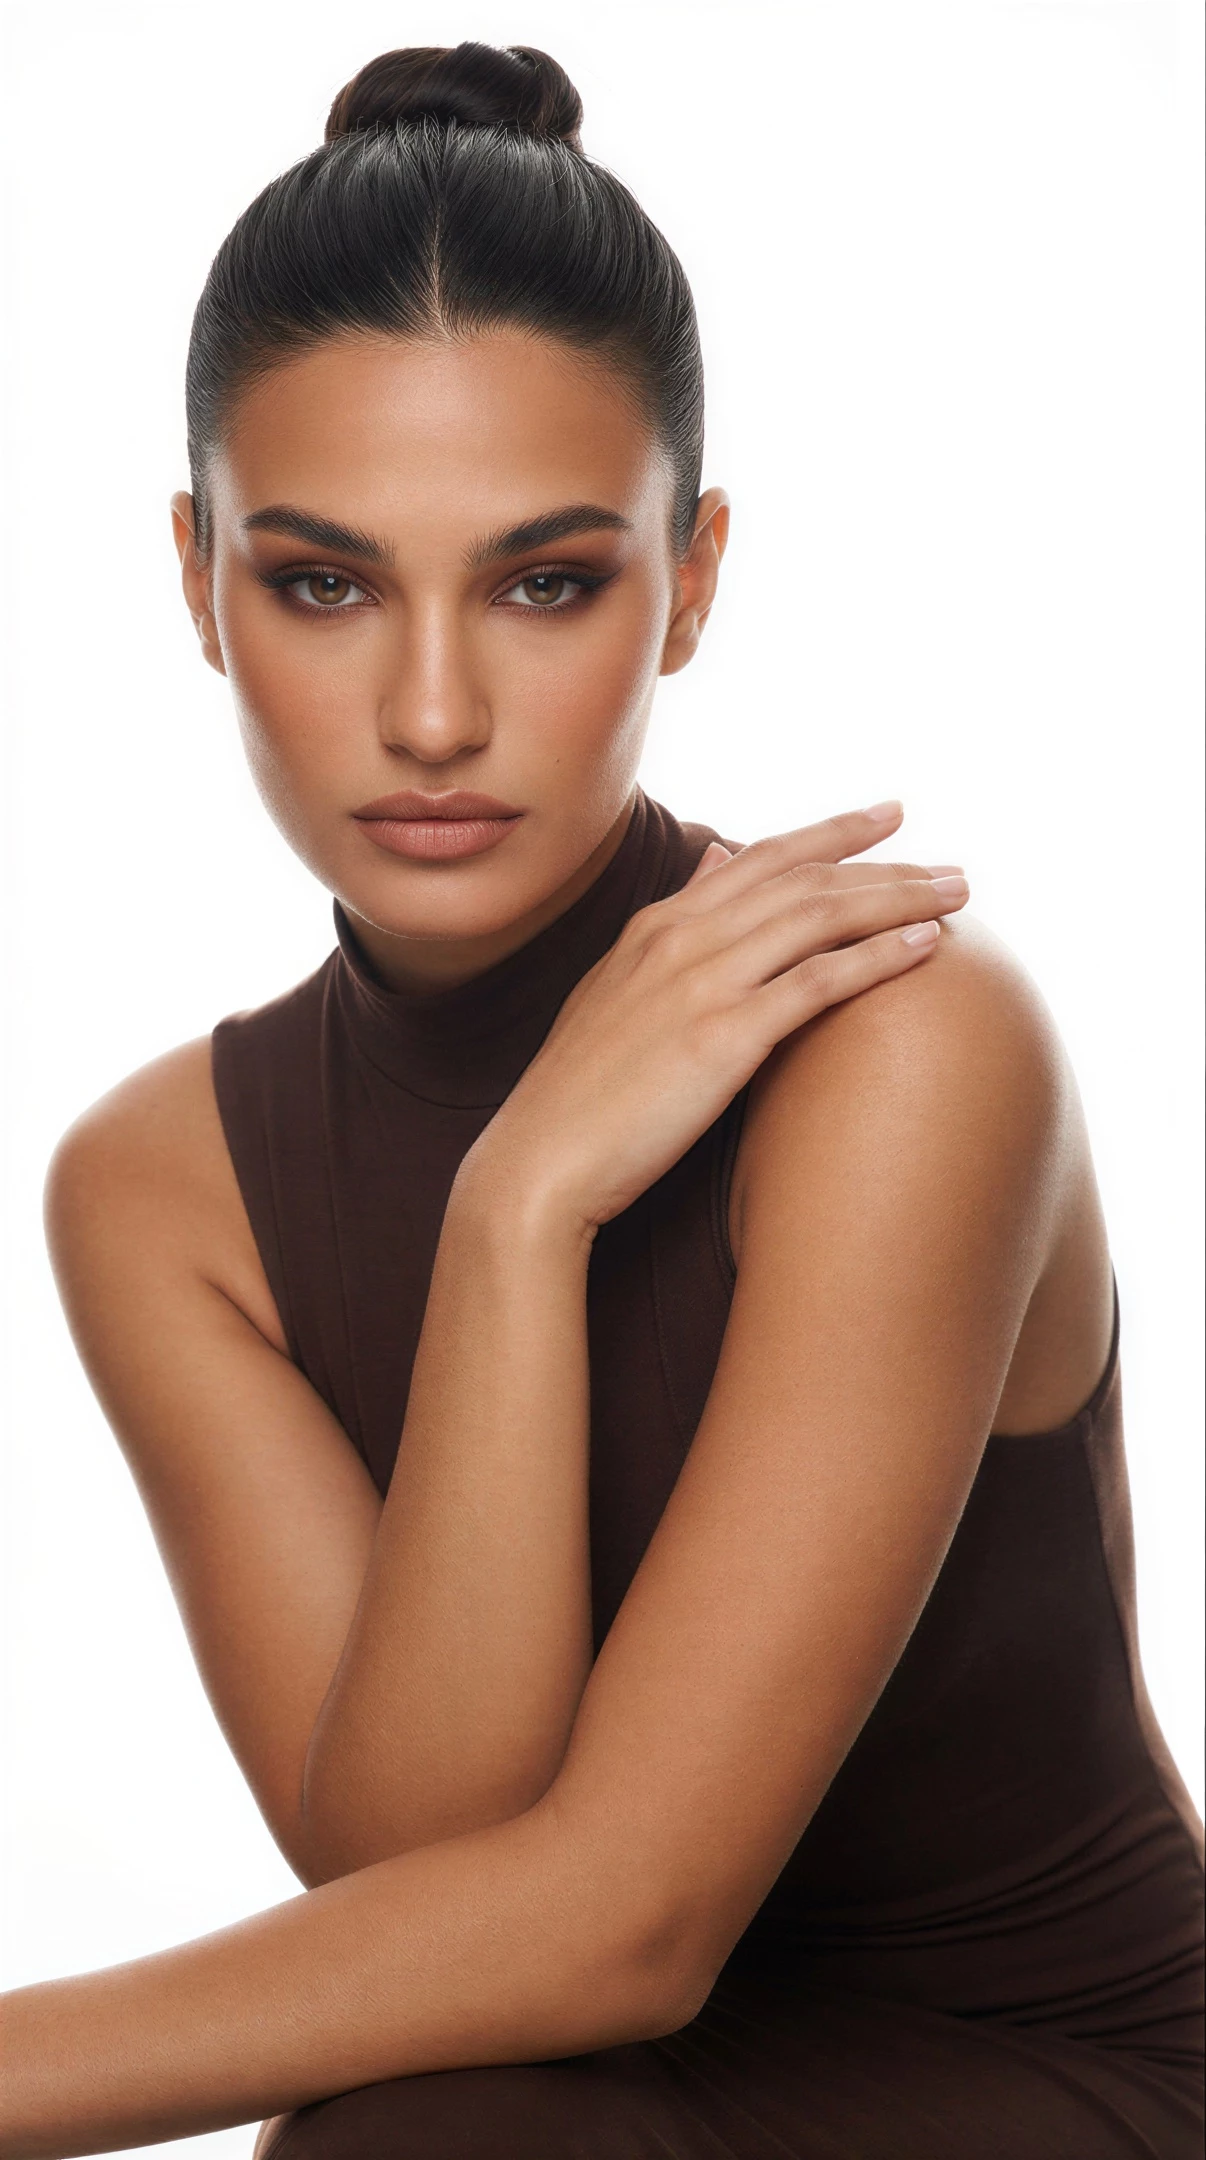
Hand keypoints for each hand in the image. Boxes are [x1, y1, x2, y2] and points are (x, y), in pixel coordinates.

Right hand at [462, 804, 967, 1236]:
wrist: (540, 1162)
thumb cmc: (580, 1095)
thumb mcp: (616, 993)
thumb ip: (670, 928)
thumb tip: (715, 858)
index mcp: (656, 927)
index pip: (761, 859)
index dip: (831, 833)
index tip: (889, 817)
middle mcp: (681, 939)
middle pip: (804, 878)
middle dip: (887, 864)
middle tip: (954, 867)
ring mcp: (701, 984)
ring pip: (819, 916)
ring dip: (898, 899)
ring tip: (959, 896)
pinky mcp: (722, 1037)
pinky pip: (817, 982)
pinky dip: (878, 956)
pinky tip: (926, 948)